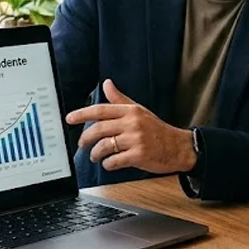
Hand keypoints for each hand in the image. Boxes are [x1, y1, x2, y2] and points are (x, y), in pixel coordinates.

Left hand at [65, 79, 195, 173]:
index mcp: (131, 111)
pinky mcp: (139, 155)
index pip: (101, 110)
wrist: (179, 147)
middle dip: (85, 138)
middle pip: (99, 129)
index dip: (82, 114)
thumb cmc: (158, 130)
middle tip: (81, 144)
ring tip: (95, 157)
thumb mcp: (139, 111)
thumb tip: (106, 84)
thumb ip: (120, 99)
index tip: (69, 118)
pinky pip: (114, 161)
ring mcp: (136, 139)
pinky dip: (108, 164)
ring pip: (104, 146)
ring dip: (95, 154)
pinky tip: (109, 164)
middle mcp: (132, 123)